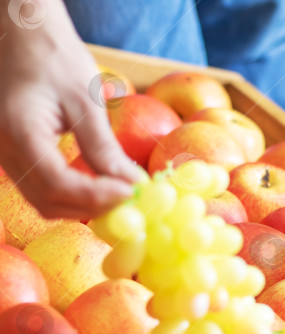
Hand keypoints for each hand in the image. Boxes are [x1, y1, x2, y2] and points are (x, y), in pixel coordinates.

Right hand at [0, 0, 140, 218]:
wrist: (24, 36)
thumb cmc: (54, 58)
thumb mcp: (86, 100)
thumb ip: (104, 147)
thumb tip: (132, 185)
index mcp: (20, 133)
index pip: (57, 184)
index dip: (96, 196)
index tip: (131, 193)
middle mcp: (5, 151)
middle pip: (49, 200)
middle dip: (92, 206)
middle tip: (130, 198)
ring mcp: (6, 156)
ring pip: (44, 200)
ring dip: (84, 205)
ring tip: (120, 192)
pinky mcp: (16, 156)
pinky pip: (42, 188)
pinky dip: (73, 195)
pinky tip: (101, 186)